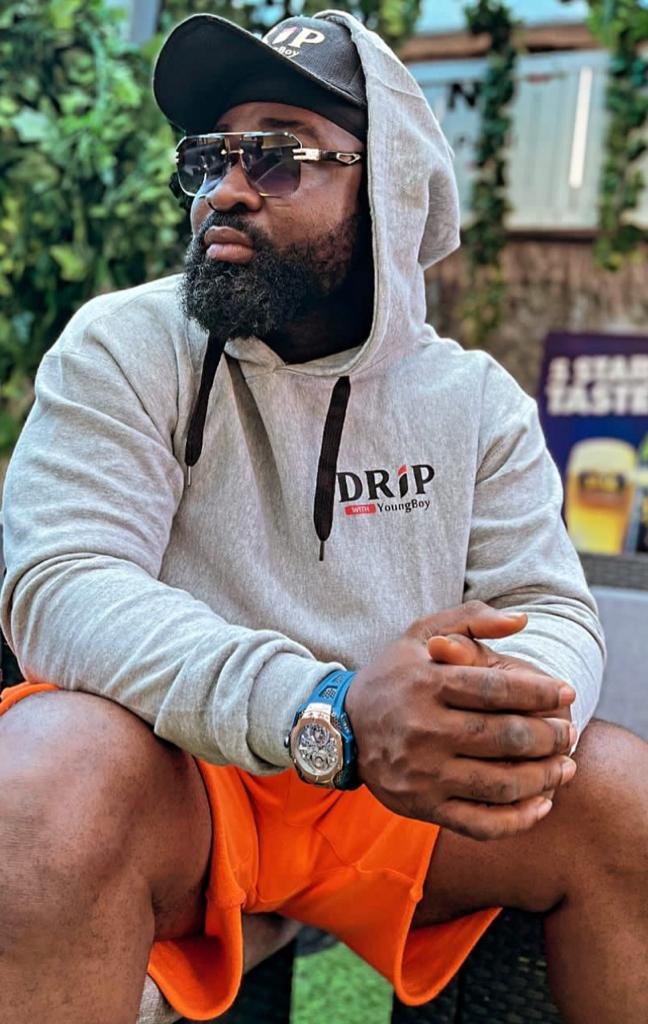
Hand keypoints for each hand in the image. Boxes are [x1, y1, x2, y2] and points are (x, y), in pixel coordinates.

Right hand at [345, 601, 576, 839]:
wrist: (341, 726)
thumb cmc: (392, 676)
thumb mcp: (420, 634)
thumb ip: (471, 619)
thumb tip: (522, 621)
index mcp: (426, 685)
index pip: (497, 689)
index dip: (540, 692)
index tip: (567, 692)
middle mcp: (424, 730)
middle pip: (504, 737)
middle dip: (549, 737)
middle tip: (569, 732)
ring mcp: (423, 774)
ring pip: (500, 784)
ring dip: (544, 778)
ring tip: (565, 767)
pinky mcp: (423, 807)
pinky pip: (481, 823)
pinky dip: (519, 819)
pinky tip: (542, 804)